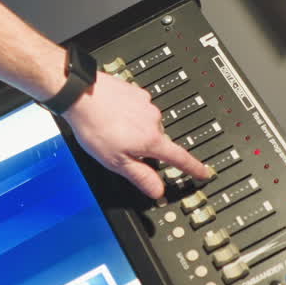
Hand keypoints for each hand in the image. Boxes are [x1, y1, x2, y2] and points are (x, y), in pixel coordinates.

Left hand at [63, 73, 209, 197]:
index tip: (204, 173)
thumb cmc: (95, 126)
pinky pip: (137, 109)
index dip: (193, 168)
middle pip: (157, 141)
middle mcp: (153, 120)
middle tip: (120, 148)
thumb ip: (140, 176)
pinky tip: (111, 116)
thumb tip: (157, 191)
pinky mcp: (136, 92)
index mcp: (151, 140)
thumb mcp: (116, 162)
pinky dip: (127, 115)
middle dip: (143, 147)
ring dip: (133, 130)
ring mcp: (145, 104)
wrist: (81, 94)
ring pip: (146, 125)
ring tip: (110, 130)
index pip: (179, 158)